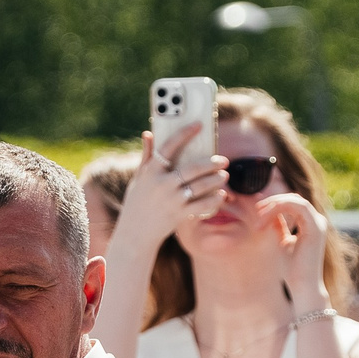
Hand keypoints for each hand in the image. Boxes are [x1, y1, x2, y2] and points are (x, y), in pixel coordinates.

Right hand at [109, 128, 224, 254]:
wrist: (134, 233)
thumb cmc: (137, 202)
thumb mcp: (139, 178)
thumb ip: (146, 156)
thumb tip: (148, 133)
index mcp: (150, 172)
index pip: (168, 146)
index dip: (184, 134)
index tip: (199, 124)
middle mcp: (161, 184)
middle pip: (192, 168)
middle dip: (211, 163)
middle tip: (223, 160)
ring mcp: (171, 200)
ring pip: (200, 186)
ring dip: (216, 180)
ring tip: (224, 176)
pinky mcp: (179, 215)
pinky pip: (202, 205)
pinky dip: (214, 200)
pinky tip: (221, 195)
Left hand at [256, 194, 331, 310]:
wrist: (301, 286)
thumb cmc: (290, 269)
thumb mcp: (280, 241)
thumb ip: (278, 225)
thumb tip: (267, 210)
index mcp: (310, 224)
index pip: (293, 203)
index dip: (274, 202)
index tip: (257, 210)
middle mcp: (317, 222)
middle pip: (294, 198)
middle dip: (273, 201)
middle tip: (256, 209)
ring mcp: (318, 224)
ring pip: (295, 199)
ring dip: (275, 204)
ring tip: (259, 214)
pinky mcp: (316, 228)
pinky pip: (298, 206)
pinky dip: (280, 207)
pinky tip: (266, 217)